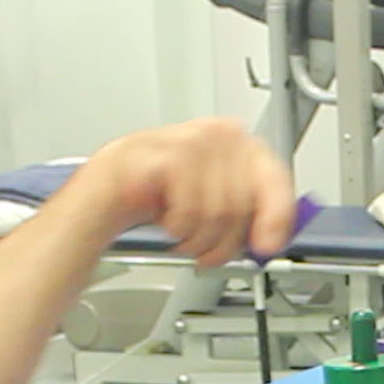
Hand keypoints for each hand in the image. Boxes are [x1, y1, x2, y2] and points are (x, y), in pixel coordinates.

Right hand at [72, 117, 296, 265]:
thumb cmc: (160, 197)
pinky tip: (165, 219)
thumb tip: (272, 238)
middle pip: (243, 205)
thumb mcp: (215, 206)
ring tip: (182, 233)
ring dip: (197, 237)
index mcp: (239, 143)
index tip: (267, 245)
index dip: (276, 217)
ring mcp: (194, 140)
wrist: (107, 192)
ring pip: (219, 212)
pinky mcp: (168, 154)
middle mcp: (220, 134)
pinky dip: (177, 228)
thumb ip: (249, 213)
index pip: (275, 178)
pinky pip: (190, 210)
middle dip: (224, 240)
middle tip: (206, 249)